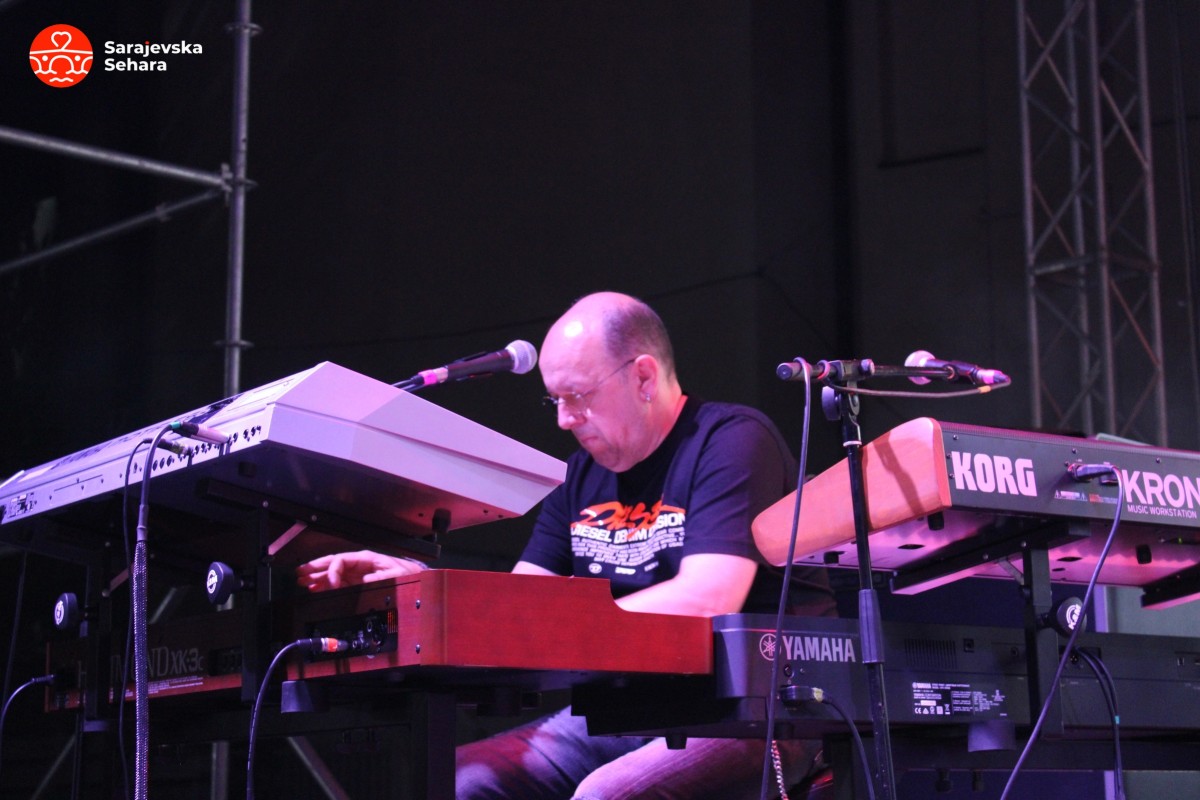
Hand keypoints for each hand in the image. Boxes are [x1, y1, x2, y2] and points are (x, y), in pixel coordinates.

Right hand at [295, 550, 426, 591]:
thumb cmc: (407, 574)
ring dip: (316, 577)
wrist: (415, 580)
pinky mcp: (357, 583)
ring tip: (302, 581)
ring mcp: (357, 574)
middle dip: (315, 568)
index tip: (329, 583)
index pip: (341, 560)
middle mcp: (359, 565)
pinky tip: (315, 587)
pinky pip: (337, 582)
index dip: (332, 571)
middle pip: (332, 563)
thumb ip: (381, 576)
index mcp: (366, 559)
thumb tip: (365, 579)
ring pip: (332, 573)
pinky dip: (324, 585)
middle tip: (299, 573)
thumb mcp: (397, 574)